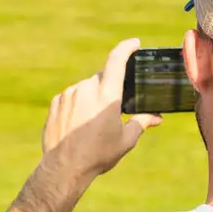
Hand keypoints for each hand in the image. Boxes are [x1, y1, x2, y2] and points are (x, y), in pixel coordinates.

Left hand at [41, 39, 160, 177]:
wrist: (64, 168)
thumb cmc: (98, 155)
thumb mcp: (125, 140)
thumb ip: (141, 123)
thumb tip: (157, 118)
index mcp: (107, 95)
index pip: (117, 60)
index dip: (127, 48)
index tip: (134, 43)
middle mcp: (86, 89)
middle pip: (102, 78)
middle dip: (109, 88)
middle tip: (112, 109)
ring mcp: (68, 95)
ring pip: (85, 88)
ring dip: (92, 98)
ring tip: (92, 123)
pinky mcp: (56, 103)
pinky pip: (70, 97)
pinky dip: (77, 105)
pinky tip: (78, 125)